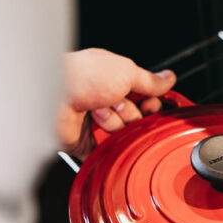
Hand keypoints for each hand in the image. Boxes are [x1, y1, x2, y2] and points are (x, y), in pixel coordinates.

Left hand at [58, 48, 175, 157]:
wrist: (53, 96)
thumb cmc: (83, 76)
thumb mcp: (125, 71)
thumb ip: (150, 80)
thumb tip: (168, 79)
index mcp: (116, 82)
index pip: (146, 100)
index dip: (152, 105)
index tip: (150, 104)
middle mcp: (107, 102)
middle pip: (137, 119)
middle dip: (130, 113)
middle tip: (116, 102)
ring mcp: (98, 123)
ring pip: (124, 134)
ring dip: (114, 123)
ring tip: (97, 113)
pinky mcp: (88, 143)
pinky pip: (110, 151)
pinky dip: (106, 142)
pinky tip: (94, 128)